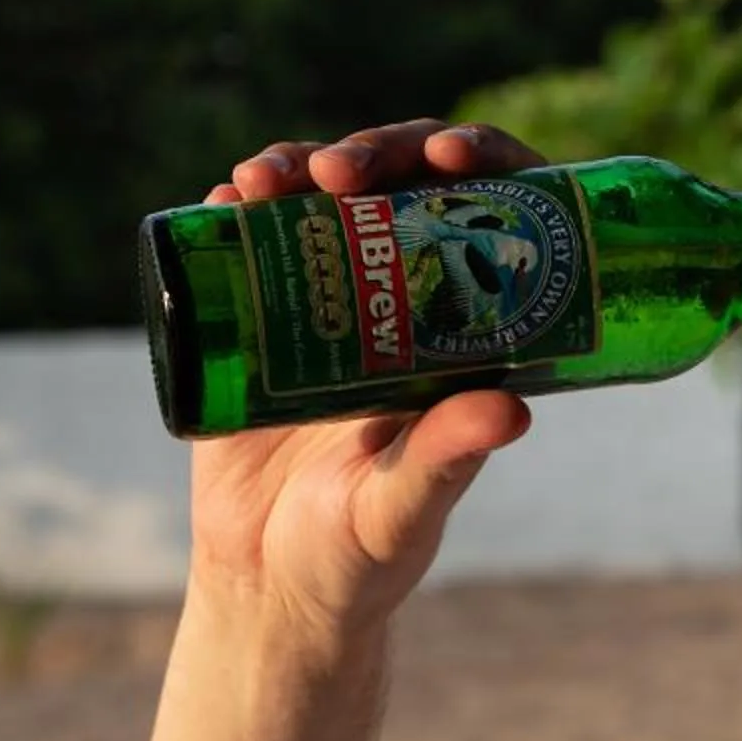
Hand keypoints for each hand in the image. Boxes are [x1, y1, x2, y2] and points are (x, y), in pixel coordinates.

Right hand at [187, 119, 554, 639]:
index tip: (453, 156)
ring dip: (297, 167)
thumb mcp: (403, 508)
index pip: (490, 217)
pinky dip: (237, 209)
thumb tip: (514, 410)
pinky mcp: (256, 319)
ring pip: (323, 202)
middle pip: (402, 188)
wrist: (269, 587)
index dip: (481, 165)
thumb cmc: (359, 556)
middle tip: (341, 170)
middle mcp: (402, 305)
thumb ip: (448, 461)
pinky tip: (227, 198)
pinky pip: (250, 242)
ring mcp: (328, 304)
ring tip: (267, 181)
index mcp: (463, 335)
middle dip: (373, 154)